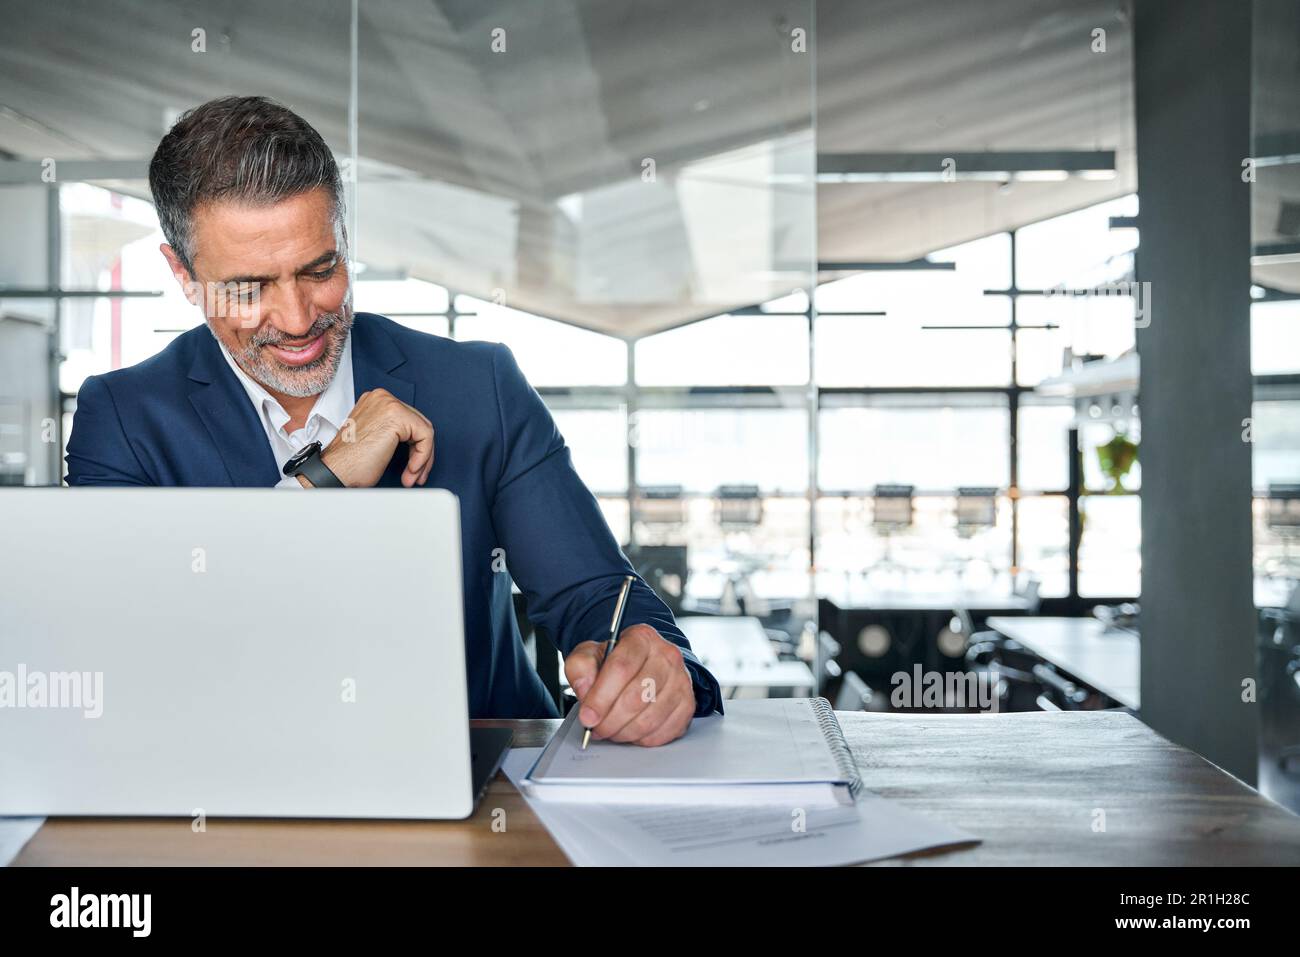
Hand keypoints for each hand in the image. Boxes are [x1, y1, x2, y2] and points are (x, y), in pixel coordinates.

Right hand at [309, 388, 433, 488]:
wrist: (335, 471)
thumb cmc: (349, 462)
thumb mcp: (375, 438)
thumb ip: (393, 432)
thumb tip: (416, 441)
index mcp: (375, 401)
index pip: (409, 420)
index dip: (415, 447)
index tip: (412, 467)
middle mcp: (382, 397)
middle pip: (418, 424)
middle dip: (421, 453)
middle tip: (415, 474)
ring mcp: (389, 404)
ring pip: (424, 431)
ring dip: (422, 458)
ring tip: (412, 476)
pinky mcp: (397, 416)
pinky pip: (425, 437)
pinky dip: (423, 457)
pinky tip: (411, 470)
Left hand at [565, 624, 695, 746]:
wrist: (643, 665)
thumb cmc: (616, 662)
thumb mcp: (590, 655)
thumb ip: (580, 667)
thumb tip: (584, 689)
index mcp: (641, 638)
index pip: (621, 668)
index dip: (601, 698)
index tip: (587, 717)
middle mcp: (667, 655)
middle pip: (636, 697)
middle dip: (611, 720)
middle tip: (597, 728)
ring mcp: (682, 680)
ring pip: (650, 718)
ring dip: (624, 732)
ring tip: (611, 730)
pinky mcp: (688, 704)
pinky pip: (664, 732)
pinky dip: (643, 739)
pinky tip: (631, 730)